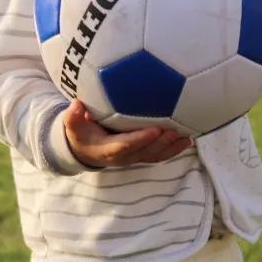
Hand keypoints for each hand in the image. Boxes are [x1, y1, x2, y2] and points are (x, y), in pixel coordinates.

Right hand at [62, 100, 192, 167]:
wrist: (85, 150)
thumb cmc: (81, 134)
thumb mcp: (73, 126)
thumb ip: (73, 117)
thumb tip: (76, 105)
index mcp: (107, 150)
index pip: (125, 146)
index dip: (140, 140)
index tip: (154, 130)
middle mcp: (124, 157)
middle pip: (145, 152)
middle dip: (160, 143)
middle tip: (174, 130)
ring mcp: (135, 157)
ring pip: (155, 156)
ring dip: (171, 148)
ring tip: (187, 137)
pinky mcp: (142, 155)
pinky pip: (159, 155)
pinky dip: (174, 149)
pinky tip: (188, 139)